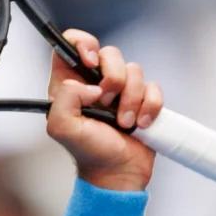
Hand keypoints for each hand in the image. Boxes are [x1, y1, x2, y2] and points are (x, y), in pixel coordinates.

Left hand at [46, 30, 162, 190]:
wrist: (118, 172)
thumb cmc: (88, 151)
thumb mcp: (62, 127)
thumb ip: (65, 99)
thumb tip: (89, 86)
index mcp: (70, 83)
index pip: (71, 43)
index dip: (83, 44)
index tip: (90, 63)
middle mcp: (94, 82)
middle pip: (109, 53)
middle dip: (113, 78)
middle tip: (107, 103)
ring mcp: (120, 90)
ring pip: (134, 70)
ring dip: (131, 99)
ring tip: (123, 122)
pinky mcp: (143, 99)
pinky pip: (154, 87)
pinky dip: (150, 107)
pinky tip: (140, 124)